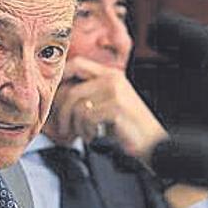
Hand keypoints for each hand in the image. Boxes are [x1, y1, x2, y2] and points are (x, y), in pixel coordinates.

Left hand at [45, 57, 166, 159]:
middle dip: (62, 113)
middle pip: (71, 90)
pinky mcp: (116, 108)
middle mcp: (112, 79)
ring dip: (76, 125)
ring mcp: (115, 92)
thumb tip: (58, 97)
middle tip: (64, 128)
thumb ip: (90, 94)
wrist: (154, 144)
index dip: (60, 78)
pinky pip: (87, 117)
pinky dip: (86, 131)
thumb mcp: (109, 104)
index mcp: (111, 74)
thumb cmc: (129, 128)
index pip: (76, 64)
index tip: (53, 97)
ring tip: (84, 134)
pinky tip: (95, 137)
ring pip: (77, 105)